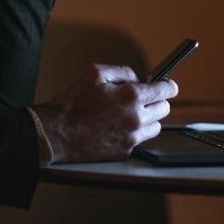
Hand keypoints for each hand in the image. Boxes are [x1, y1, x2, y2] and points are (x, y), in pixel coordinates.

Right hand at [33, 64, 177, 162]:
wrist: (54, 133)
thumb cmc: (70, 102)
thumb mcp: (94, 72)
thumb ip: (122, 71)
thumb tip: (137, 77)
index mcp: (130, 96)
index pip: (164, 90)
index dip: (168, 85)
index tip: (169, 85)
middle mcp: (135, 117)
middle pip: (164, 109)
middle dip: (158, 101)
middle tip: (146, 98)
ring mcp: (131, 137)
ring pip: (156, 127)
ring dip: (148, 118)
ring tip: (130, 113)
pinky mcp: (124, 152)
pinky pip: (140, 140)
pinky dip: (134, 133)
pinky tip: (118, 126)